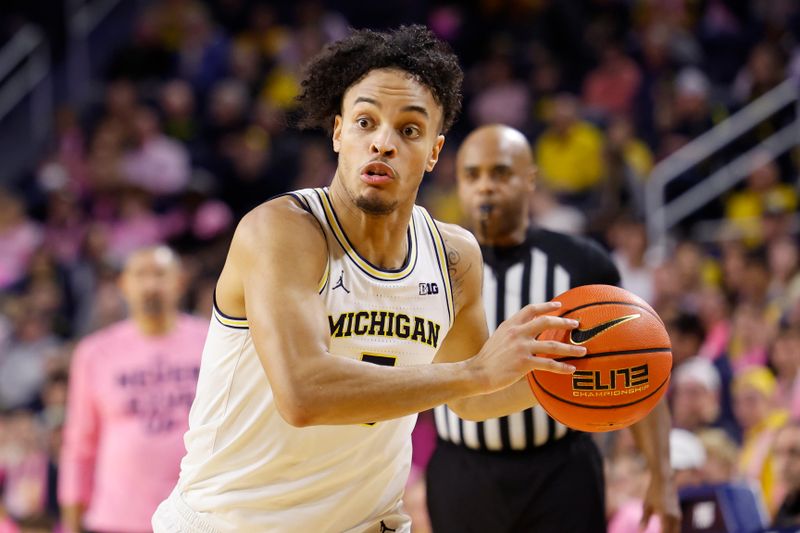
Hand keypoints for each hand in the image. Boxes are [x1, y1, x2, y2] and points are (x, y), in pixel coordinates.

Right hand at [468, 301, 585, 394]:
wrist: (477, 372)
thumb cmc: (487, 358)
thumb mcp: (498, 338)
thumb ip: (512, 332)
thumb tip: (526, 331)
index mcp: (510, 324)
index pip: (531, 309)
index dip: (547, 306)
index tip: (560, 305)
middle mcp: (517, 333)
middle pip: (546, 322)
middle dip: (564, 322)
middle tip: (577, 325)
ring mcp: (521, 347)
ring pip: (552, 345)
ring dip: (570, 348)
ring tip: (583, 351)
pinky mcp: (524, 363)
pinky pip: (548, 364)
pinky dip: (562, 367)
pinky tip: (571, 369)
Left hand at [641, 474, 680, 532]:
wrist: (665, 481)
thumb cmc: (653, 492)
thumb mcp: (647, 505)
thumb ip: (644, 519)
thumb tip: (640, 531)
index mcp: (666, 517)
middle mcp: (674, 518)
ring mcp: (678, 516)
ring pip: (676, 531)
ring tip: (660, 531)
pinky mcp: (678, 514)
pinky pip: (676, 527)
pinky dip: (671, 531)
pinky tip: (665, 531)